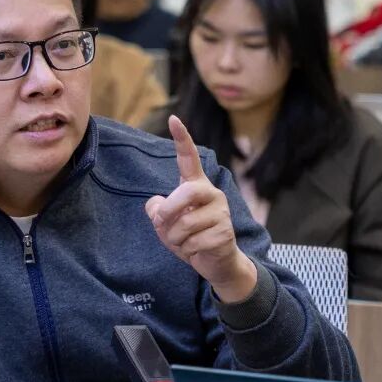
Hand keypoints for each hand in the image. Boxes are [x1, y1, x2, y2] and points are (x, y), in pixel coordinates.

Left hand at [145, 115, 256, 302]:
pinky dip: (187, 251)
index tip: (173, 119)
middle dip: (169, 210)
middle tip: (162, 224)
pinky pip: (193, 242)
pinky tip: (196, 250)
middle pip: (186, 192)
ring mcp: (221, 212)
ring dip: (175, 238)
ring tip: (184, 241)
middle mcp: (211, 194)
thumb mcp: (166, 223)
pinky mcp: (225, 232)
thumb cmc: (188, 236)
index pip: (188, 159)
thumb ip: (157, 211)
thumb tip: (156, 205)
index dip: (181, 139)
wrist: (215, 262)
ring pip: (185, 224)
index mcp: (195, 186)